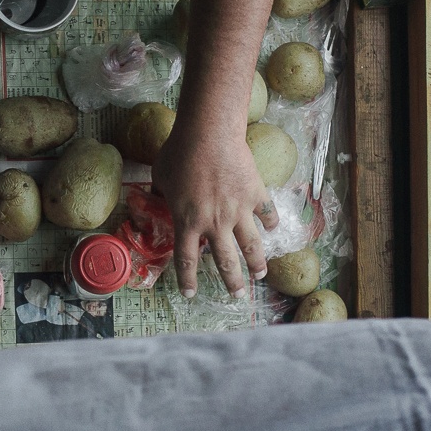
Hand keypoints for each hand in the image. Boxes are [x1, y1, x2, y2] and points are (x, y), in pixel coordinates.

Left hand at [151, 119, 277, 298]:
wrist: (209, 134)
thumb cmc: (179, 153)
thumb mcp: (160, 176)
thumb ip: (161, 193)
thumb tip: (158, 196)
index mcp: (187, 222)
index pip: (187, 260)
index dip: (187, 280)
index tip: (190, 294)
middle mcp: (215, 223)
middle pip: (225, 262)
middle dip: (231, 282)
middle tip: (237, 296)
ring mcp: (238, 211)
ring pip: (251, 246)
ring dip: (257, 264)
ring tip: (260, 276)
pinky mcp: (256, 195)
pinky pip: (266, 214)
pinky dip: (270, 223)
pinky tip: (272, 230)